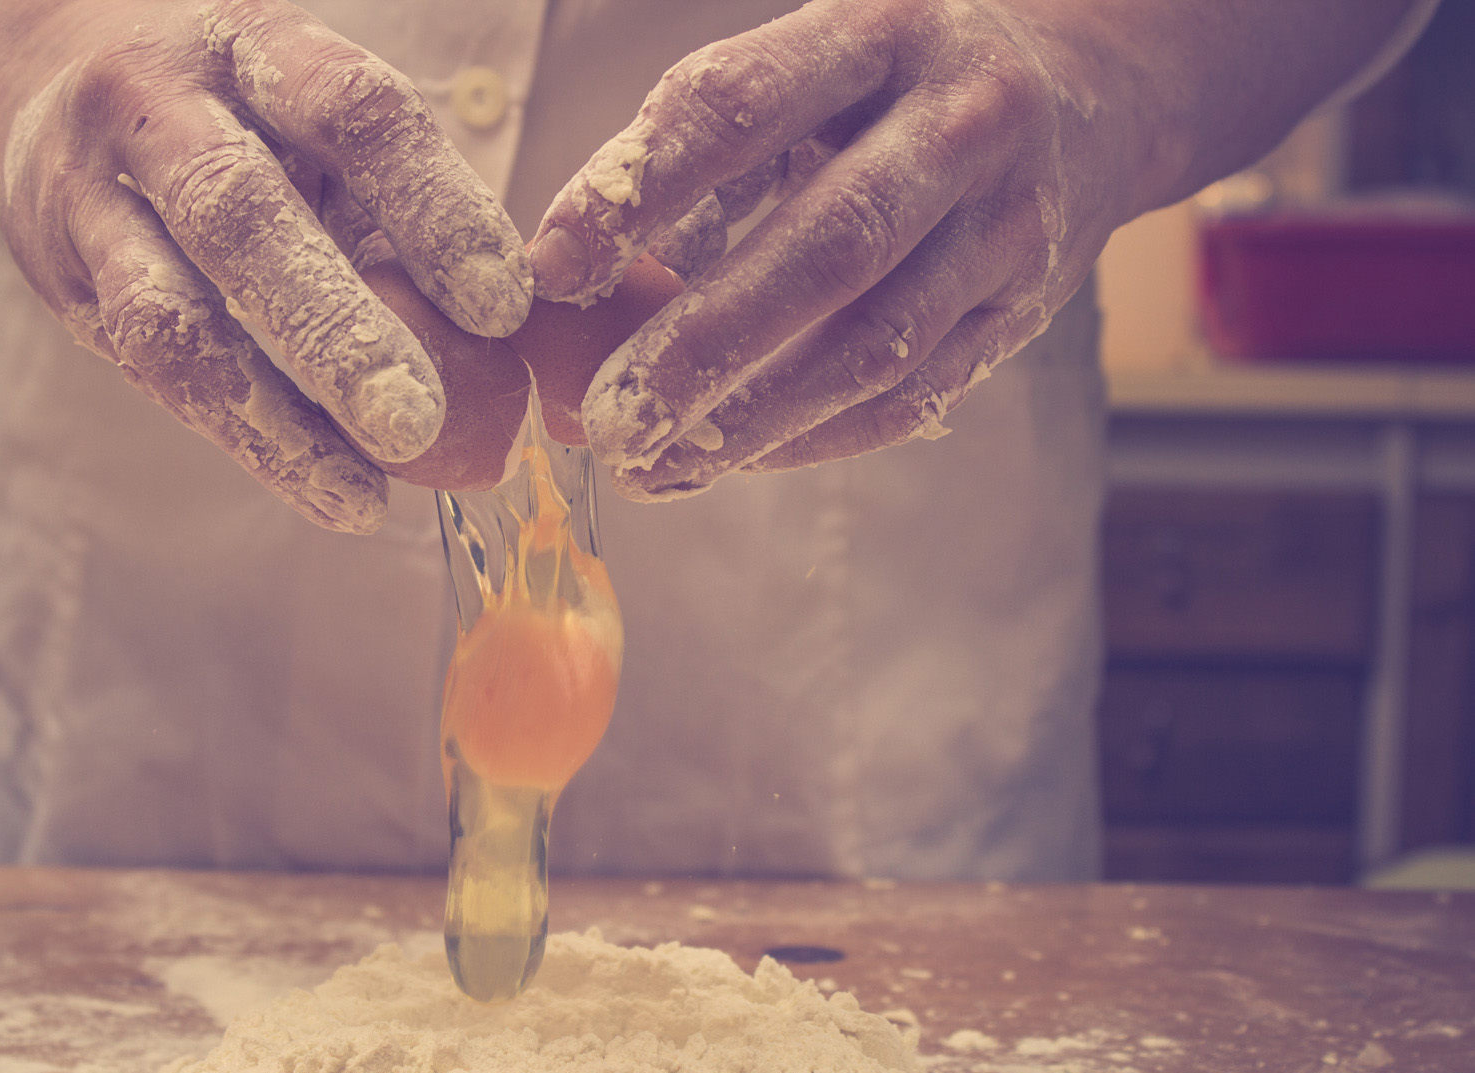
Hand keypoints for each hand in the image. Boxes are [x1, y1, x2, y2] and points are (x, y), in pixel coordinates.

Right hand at [0, 0, 534, 530]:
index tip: (502, 306)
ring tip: (364, 489)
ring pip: (166, 312)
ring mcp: (89, 192)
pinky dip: (245, 437)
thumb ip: (393, 215)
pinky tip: (325, 488)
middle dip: (332, 326)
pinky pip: (148, 368)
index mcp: (254, 48)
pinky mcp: (60, 280)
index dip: (430, 204)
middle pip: (237, 211)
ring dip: (271, 414)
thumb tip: (501, 340)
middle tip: (417, 420)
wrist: (46, 76)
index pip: (348, 113)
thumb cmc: (240, 118)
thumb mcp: (313, 127)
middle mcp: (157, 105)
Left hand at [527, 0, 1408, 500]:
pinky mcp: (1023, 311)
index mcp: (878, 33)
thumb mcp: (803, 76)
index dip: (638, 190)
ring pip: (878, 343)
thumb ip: (691, 161)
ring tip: (651, 465)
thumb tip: (569, 288)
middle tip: (606, 417)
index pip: (740, 108)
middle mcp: (960, 124)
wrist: (1087, 97)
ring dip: (753, 419)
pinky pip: (910, 395)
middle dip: (704, 342)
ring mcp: (1008, 225)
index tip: (551, 268)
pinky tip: (726, 463)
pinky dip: (810, 439)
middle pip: (829, 245)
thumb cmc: (887, 90)